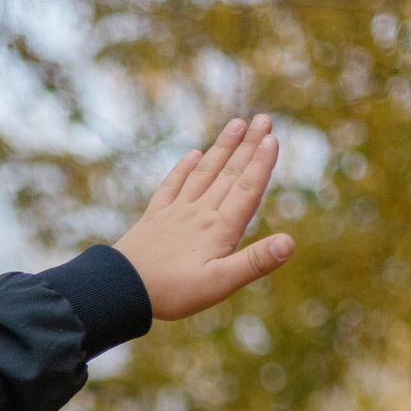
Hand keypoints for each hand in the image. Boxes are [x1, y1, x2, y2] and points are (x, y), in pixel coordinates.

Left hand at [112, 114, 296, 321]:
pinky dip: (184, 168)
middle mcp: (200, 213)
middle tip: (263, 119)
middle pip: (229, 174)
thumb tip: (289, 243)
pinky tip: (192, 155)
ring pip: (204, 173)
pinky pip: (171, 186)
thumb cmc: (173, 291)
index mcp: (220, 228)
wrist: (121, 289)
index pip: (246, 189)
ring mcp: (175, 213)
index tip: (272, 138)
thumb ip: (254, 262)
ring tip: (235, 124)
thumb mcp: (220, 284)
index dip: (261, 164)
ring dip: (221, 148)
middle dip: (248, 146)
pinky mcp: (154, 218)